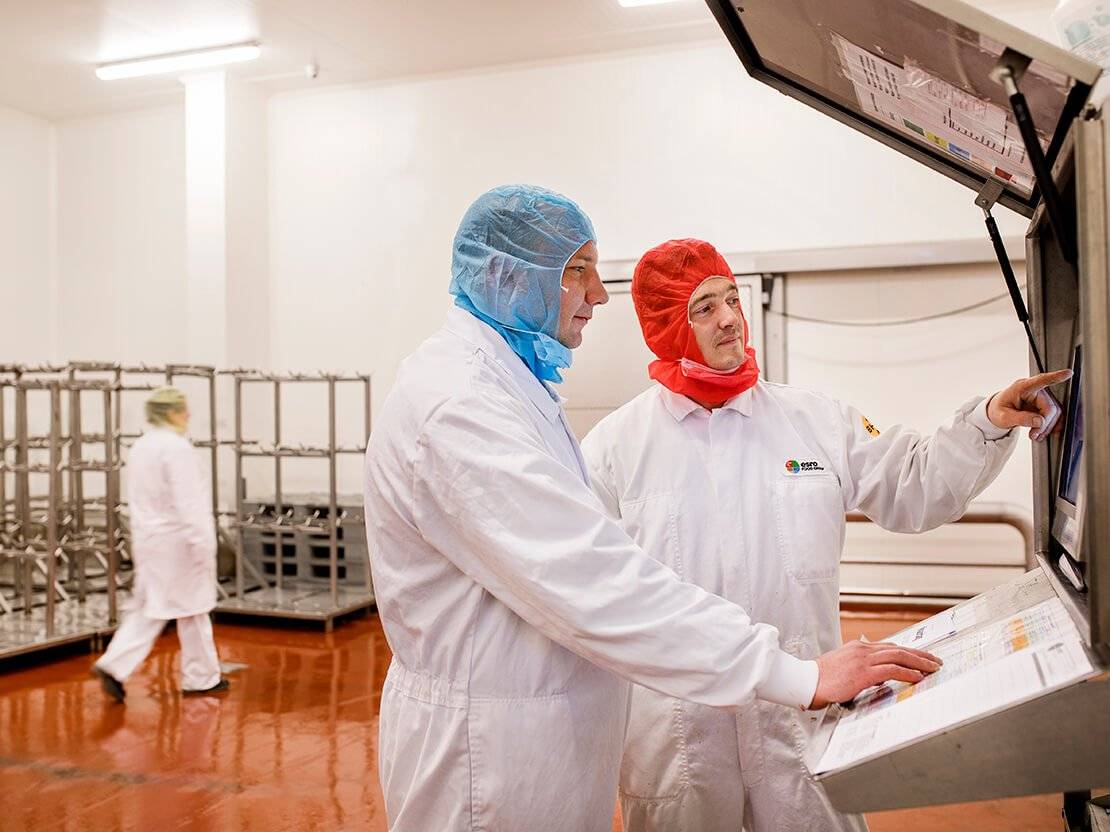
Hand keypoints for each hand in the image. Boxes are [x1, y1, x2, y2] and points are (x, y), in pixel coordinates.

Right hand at [808, 638, 940, 709]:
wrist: (806, 681)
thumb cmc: (822, 679)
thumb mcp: (844, 669)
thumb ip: (863, 670)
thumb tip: (881, 678)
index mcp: (858, 648)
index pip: (890, 647)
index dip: (908, 652)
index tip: (922, 657)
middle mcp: (863, 650)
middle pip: (898, 649)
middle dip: (920, 655)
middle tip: (936, 660)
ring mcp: (863, 660)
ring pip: (898, 656)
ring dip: (919, 662)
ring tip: (933, 668)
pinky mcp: (862, 672)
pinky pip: (891, 670)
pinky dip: (906, 673)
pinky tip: (917, 677)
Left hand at [986, 369, 1071, 441]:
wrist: (997, 412)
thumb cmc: (998, 410)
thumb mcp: (1003, 417)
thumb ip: (1020, 418)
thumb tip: (1039, 421)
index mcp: (1022, 387)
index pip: (1041, 380)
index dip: (1055, 377)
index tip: (1068, 373)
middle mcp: (1034, 390)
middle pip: (1050, 407)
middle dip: (1044, 424)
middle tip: (1034, 435)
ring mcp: (1041, 397)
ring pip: (1055, 413)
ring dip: (1047, 427)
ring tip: (1035, 435)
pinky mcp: (1044, 404)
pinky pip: (1054, 416)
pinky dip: (1049, 426)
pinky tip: (1041, 433)